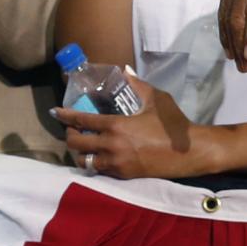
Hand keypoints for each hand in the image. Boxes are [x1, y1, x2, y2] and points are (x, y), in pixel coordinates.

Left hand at [51, 75, 203, 177]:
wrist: (190, 152)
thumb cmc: (173, 123)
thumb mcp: (156, 99)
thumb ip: (137, 84)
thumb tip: (125, 70)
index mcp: (116, 125)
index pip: (82, 120)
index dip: (65, 116)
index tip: (55, 112)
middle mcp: (111, 145)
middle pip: (76, 143)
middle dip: (70, 135)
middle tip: (73, 129)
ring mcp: (116, 163)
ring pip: (85, 160)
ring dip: (81, 152)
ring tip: (85, 144)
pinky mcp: (124, 175)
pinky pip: (100, 169)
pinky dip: (95, 161)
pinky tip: (99, 154)